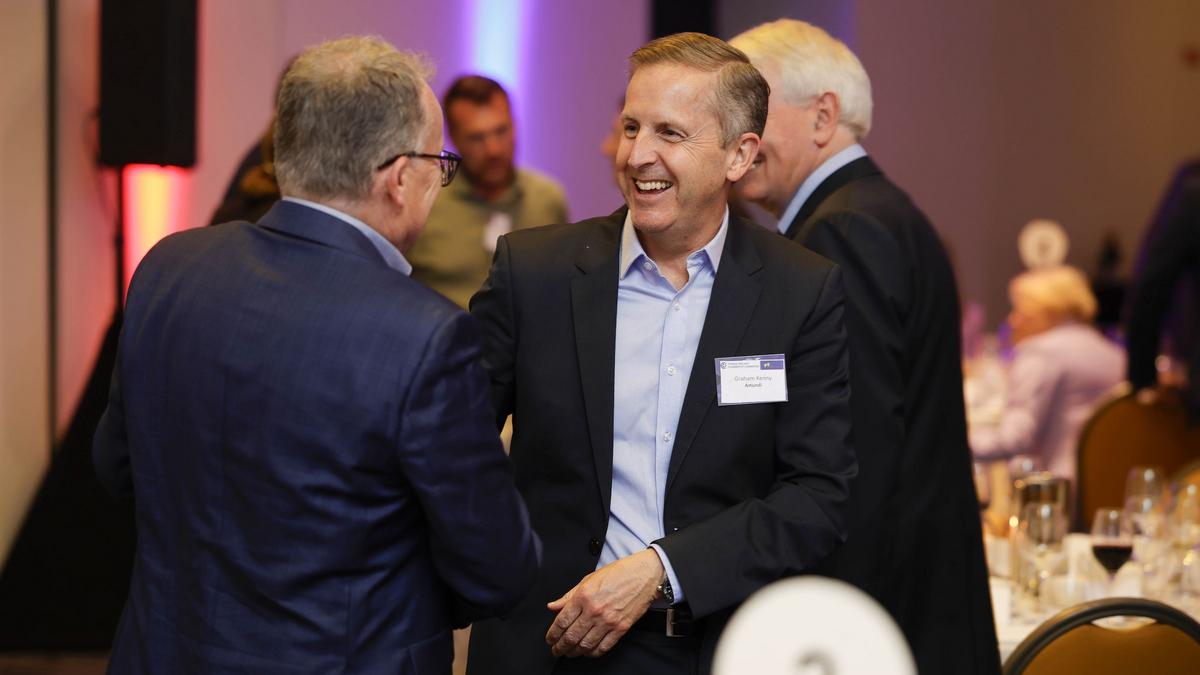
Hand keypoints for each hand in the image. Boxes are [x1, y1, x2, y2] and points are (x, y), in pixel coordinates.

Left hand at [545, 548, 663, 657]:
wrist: (644, 575)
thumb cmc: (618, 573)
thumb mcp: (588, 579)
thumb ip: (569, 596)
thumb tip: (553, 606)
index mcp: (584, 596)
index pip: (562, 621)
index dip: (552, 634)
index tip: (550, 639)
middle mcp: (594, 610)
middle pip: (571, 636)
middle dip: (560, 647)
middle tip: (556, 650)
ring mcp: (608, 621)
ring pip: (585, 645)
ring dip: (574, 652)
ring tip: (569, 653)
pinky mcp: (621, 628)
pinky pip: (603, 647)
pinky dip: (593, 652)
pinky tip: (588, 652)